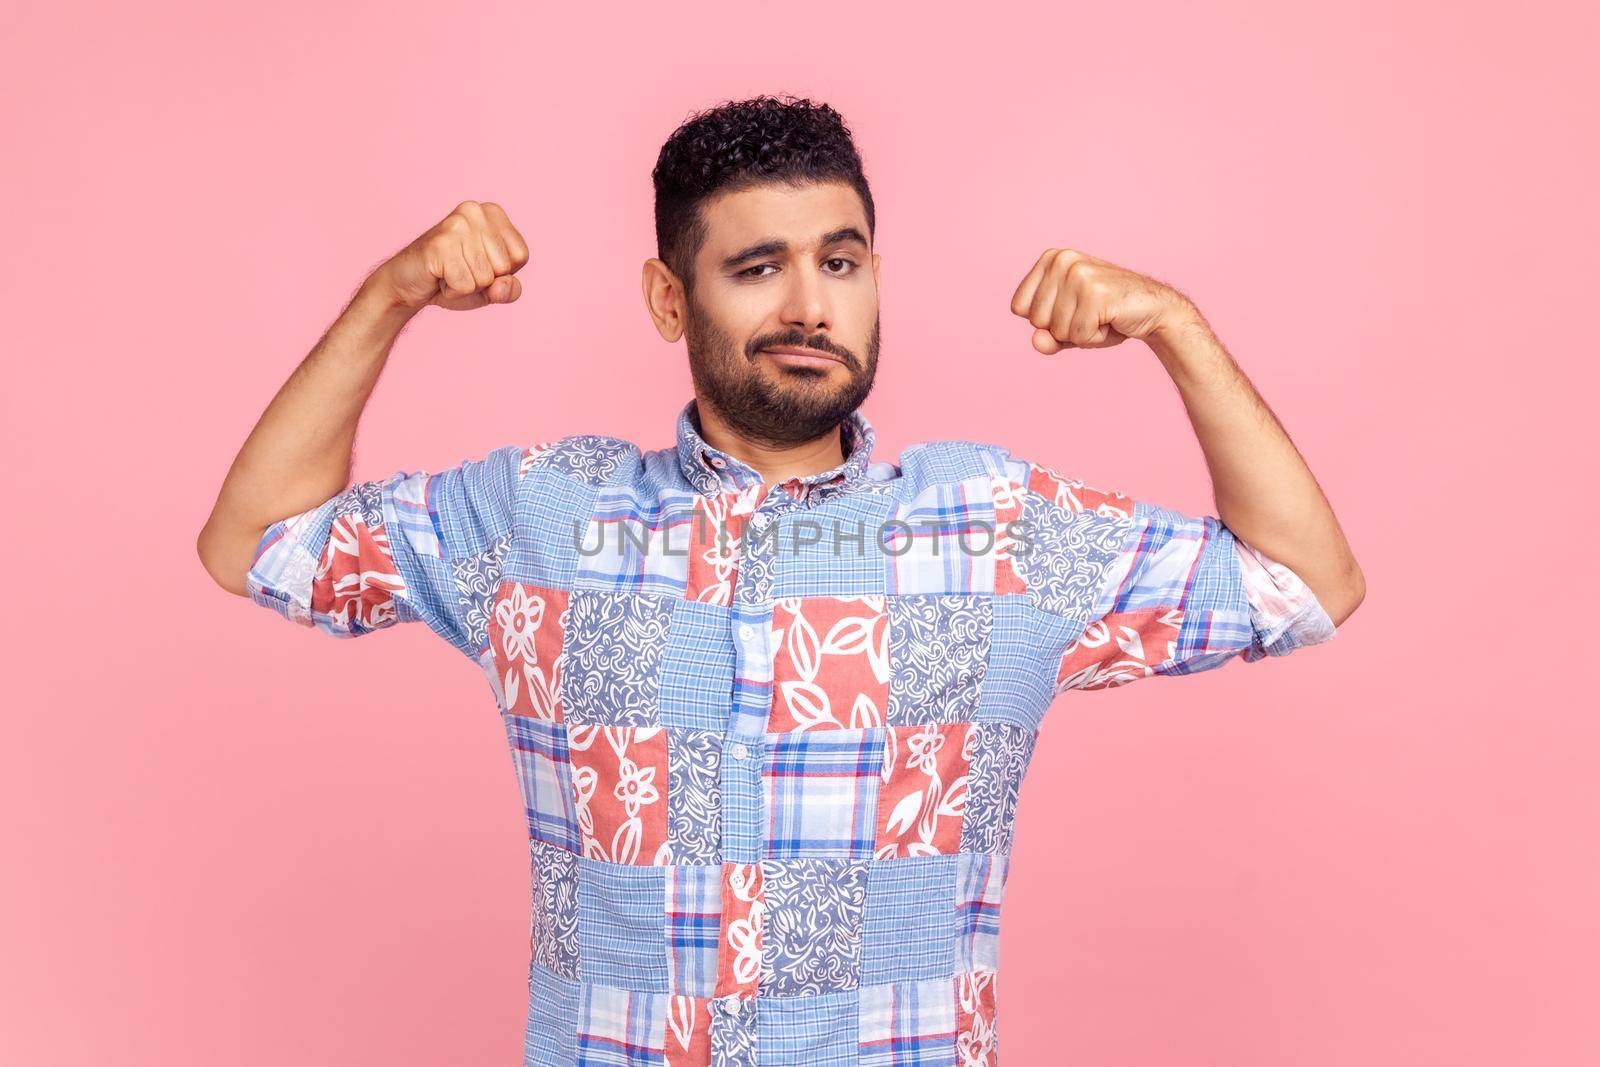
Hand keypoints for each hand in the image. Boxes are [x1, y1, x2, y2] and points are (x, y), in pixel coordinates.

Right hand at [369, 201, 529, 311]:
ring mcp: (455, 225)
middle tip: (459, 269)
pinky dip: (453, 291)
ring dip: (467, 286)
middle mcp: (474, 211)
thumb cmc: (453, 280)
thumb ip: (509, 290)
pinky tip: (439, 276)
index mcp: (492, 212)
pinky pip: (465, 285)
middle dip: (483, 280)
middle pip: (503, 267)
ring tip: (448, 272)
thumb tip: (504, 286)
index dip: (502, 272)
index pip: (520, 255)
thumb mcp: (490, 288)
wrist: (408, 283)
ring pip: (485, 277)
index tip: (478, 264)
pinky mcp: (439, 244)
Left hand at [1009, 248, 1195, 353]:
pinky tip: (1112, 320)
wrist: (1153, 310)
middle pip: (1037, 321)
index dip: (1044, 321)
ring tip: (1103, 316)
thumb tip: (1036, 341)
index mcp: (1050, 259)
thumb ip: (1047, 337)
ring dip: (1082, 334)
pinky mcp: (1096, 293)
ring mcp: (1079, 274)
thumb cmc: (1107, 317)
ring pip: (1057, 330)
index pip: (1019, 307)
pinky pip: (1079, 336)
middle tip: (1091, 314)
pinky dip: (1096, 338)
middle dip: (1064, 329)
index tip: (1072, 309)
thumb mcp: (1068, 329)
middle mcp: (1062, 260)